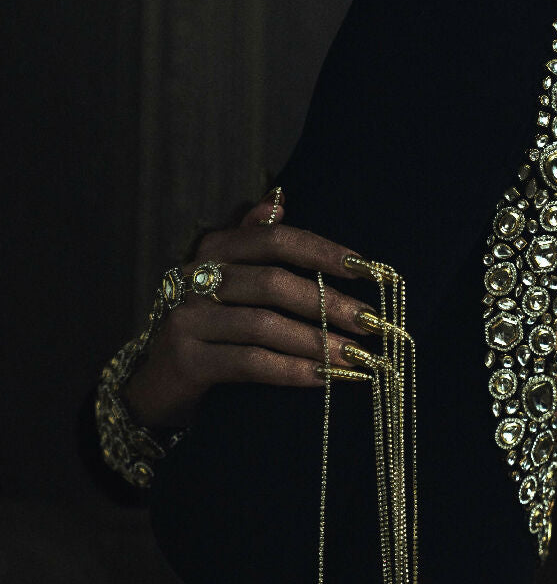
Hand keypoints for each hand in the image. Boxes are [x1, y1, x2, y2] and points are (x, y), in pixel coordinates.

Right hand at [123, 190, 376, 430]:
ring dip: (317, 342)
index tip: (366, 268)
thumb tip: (280, 199)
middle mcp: (195, 277)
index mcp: (214, 250)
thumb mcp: (230, 282)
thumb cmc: (211, 328)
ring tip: (356, 356)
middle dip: (328, 304)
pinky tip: (324, 378)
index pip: (274, 239)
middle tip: (371, 323)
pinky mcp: (187, 360)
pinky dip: (292, 371)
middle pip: (273, 283)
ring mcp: (187, 318)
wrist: (158, 385)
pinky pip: (250, 363)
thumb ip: (252, 240)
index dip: (321, 251)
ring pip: (265, 325)